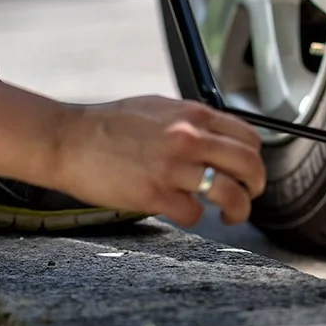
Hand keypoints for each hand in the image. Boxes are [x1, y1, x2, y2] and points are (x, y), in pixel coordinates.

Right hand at [55, 96, 265, 226]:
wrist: (68, 139)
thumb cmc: (110, 124)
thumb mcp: (161, 107)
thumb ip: (194, 121)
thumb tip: (220, 136)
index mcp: (194, 115)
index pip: (249, 138)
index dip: (254, 158)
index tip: (248, 170)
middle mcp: (190, 138)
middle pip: (250, 165)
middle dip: (257, 185)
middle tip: (250, 194)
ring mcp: (174, 167)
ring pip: (231, 194)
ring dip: (239, 209)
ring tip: (231, 214)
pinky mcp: (155, 194)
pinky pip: (195, 214)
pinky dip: (194, 218)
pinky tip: (184, 212)